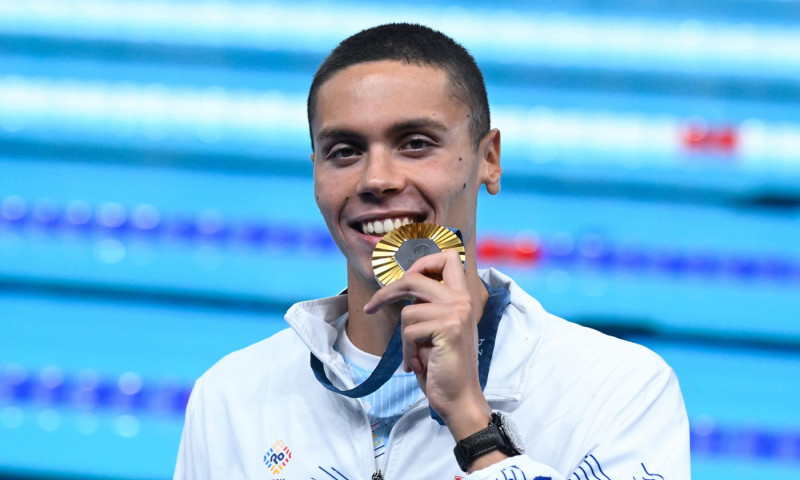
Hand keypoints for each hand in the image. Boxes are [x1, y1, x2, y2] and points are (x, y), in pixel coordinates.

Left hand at [363, 250, 492, 441]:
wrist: (458, 398)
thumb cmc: (443, 367)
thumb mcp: (437, 330)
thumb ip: (430, 306)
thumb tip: (401, 286)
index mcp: (462, 297)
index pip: (448, 257)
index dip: (422, 261)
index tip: (404, 277)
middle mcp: (463, 300)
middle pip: (415, 278)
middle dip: (387, 292)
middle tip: (371, 307)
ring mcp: (457, 312)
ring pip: (408, 312)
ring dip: (405, 339)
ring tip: (417, 356)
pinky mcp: (449, 328)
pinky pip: (409, 331)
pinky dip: (408, 351)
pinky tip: (420, 364)